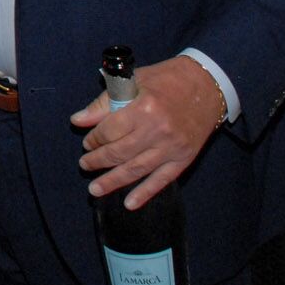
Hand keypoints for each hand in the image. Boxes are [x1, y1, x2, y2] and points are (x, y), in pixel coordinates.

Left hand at [73, 55, 224, 208]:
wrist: (207, 86)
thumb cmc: (166, 80)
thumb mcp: (133, 81)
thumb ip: (104, 103)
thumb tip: (78, 120)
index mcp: (144, 107)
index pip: (110, 131)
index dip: (94, 139)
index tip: (87, 143)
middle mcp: (157, 130)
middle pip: (120, 153)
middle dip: (98, 161)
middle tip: (85, 164)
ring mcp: (172, 147)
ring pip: (136, 169)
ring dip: (113, 181)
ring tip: (95, 189)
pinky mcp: (184, 159)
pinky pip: (161, 180)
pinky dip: (144, 193)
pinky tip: (129, 204)